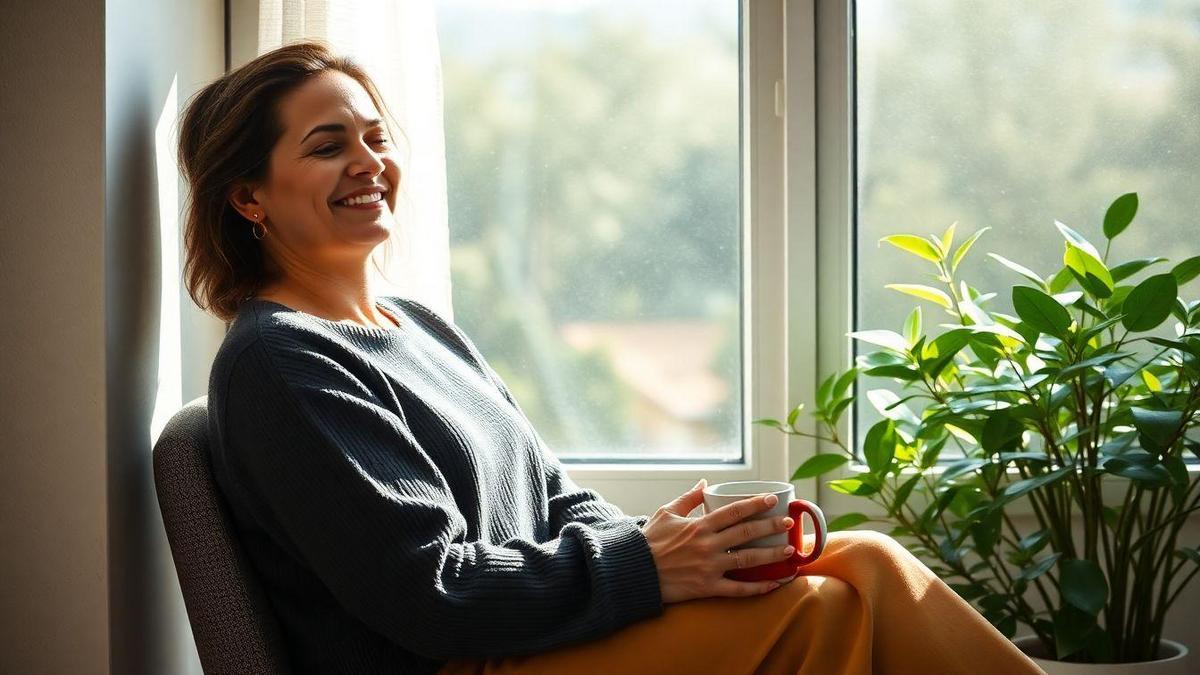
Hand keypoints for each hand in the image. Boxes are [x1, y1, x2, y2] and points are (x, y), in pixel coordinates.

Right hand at [640, 479, 795, 603]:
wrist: (634, 571)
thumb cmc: (649, 541)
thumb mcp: (666, 512)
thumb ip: (688, 498)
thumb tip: (704, 483)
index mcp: (699, 525)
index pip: (734, 511)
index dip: (756, 504)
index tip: (773, 499)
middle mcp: (708, 545)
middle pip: (747, 533)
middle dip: (771, 527)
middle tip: (789, 522)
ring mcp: (709, 567)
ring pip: (747, 560)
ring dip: (771, 555)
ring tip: (790, 550)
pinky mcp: (707, 588)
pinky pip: (737, 589)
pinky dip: (757, 588)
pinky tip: (773, 584)